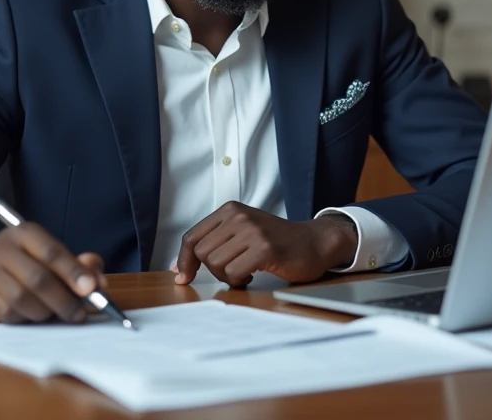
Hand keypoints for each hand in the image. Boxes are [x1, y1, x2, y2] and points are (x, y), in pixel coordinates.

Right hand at [0, 223, 107, 323]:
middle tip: (79, 314)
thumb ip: (79, 264)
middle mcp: (3, 249)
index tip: (92, 289)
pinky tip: (32, 315)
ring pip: (21, 299)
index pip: (52, 252)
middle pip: (37, 279)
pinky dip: (25, 319)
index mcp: (26, 233)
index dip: (73, 272)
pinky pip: (7, 313)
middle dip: (64, 300)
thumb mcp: (50, 253)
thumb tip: (99, 283)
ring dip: (45, 312)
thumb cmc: (26, 260)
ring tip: (55, 313)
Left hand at [172, 202, 358, 286]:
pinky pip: (234, 273)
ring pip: (216, 265)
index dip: (183, 260)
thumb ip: (212, 244)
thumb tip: (177, 268)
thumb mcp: (241, 233)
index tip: (183, 277)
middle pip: (202, 253)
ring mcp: (252, 231)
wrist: (314, 243)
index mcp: (229, 209)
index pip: (191, 237)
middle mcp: (239, 216)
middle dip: (213, 271)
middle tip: (233, 272)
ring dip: (228, 277)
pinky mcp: (265, 248)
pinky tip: (253, 275)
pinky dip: (240, 281)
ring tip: (246, 272)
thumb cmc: (276, 242)